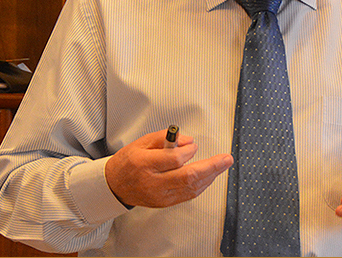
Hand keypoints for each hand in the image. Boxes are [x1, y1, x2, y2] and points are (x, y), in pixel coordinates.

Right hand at [104, 129, 232, 207]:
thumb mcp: (142, 142)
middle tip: (226, 159)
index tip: (192, 145)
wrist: (115, 185)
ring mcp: (159, 196)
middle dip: (211, 167)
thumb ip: (165, 138)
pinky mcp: (164, 203)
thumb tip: (188, 141)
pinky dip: (201, 185)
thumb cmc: (128, 161)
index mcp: (144, 164)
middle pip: (188, 177)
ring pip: (191, 188)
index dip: (188, 151)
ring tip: (221, 165)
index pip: (174, 159)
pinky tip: (208, 177)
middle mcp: (153, 183)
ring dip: (210, 176)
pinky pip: (188, 195)